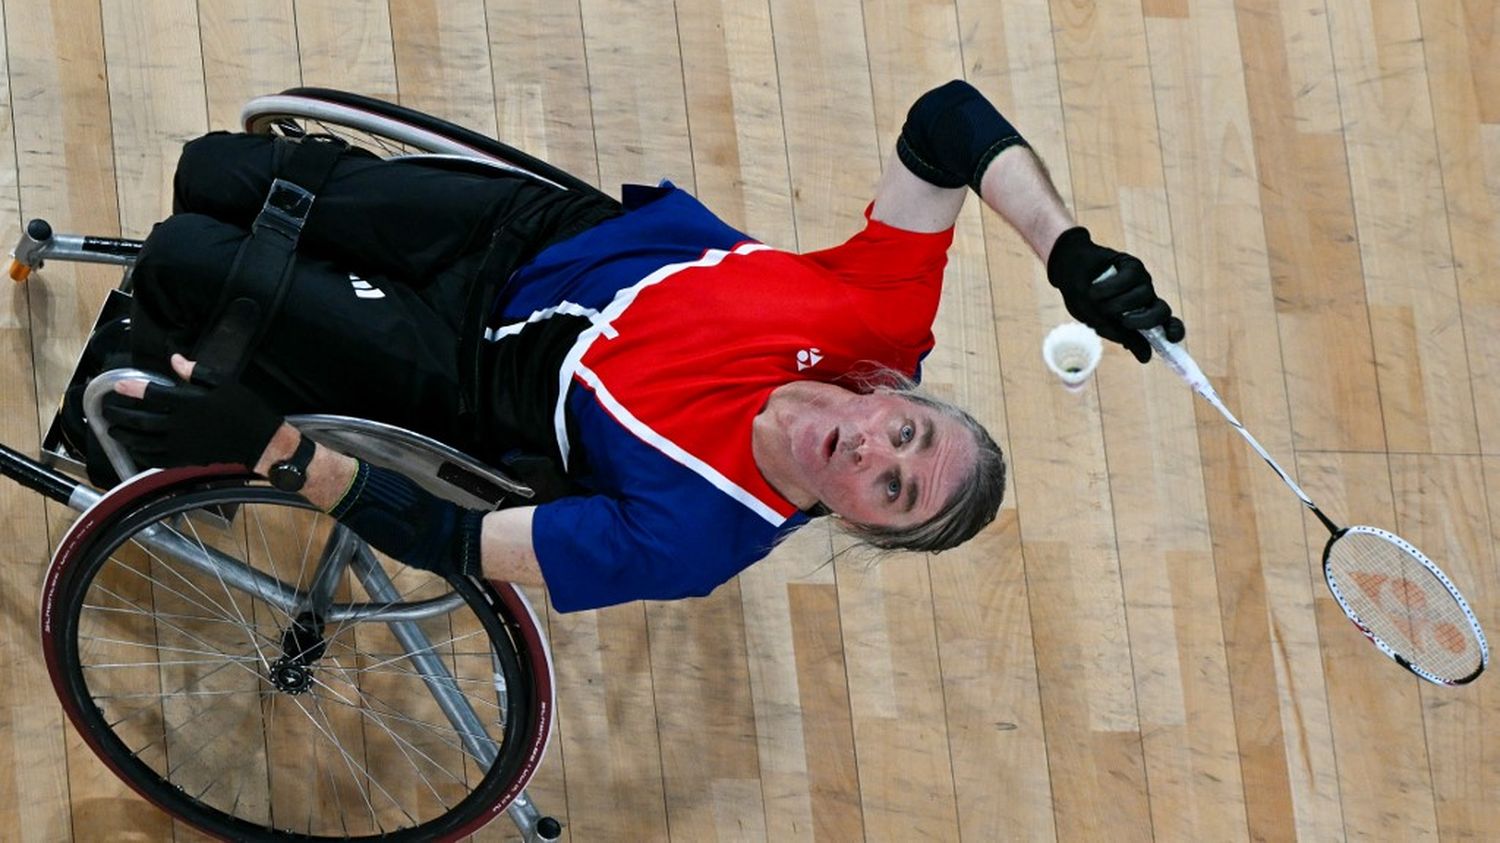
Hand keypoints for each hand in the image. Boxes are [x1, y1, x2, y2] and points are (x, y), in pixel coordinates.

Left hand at [102, 354, 282, 468]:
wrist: (260, 441)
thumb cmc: (244, 408)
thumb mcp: (224, 383)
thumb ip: (197, 372)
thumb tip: (174, 360)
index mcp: (189, 403)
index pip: (153, 395)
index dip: (133, 389)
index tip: (117, 386)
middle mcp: (180, 425)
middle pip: (141, 420)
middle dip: (121, 414)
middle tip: (106, 410)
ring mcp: (181, 444)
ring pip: (144, 441)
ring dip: (125, 435)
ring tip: (113, 429)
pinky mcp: (186, 459)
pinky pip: (157, 458)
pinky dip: (142, 453)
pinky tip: (134, 449)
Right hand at [1045, 226, 1184, 361]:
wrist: (1066, 274)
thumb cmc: (1084, 301)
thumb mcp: (1100, 325)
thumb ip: (1124, 338)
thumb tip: (1147, 358)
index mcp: (1141, 316)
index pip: (1168, 324)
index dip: (1174, 332)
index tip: (1171, 340)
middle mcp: (1145, 300)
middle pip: (1162, 311)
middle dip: (1145, 320)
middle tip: (1124, 321)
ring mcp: (1140, 282)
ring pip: (1142, 296)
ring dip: (1115, 303)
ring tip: (1095, 300)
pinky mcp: (1132, 265)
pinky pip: (1129, 279)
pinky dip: (1109, 288)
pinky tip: (1094, 289)